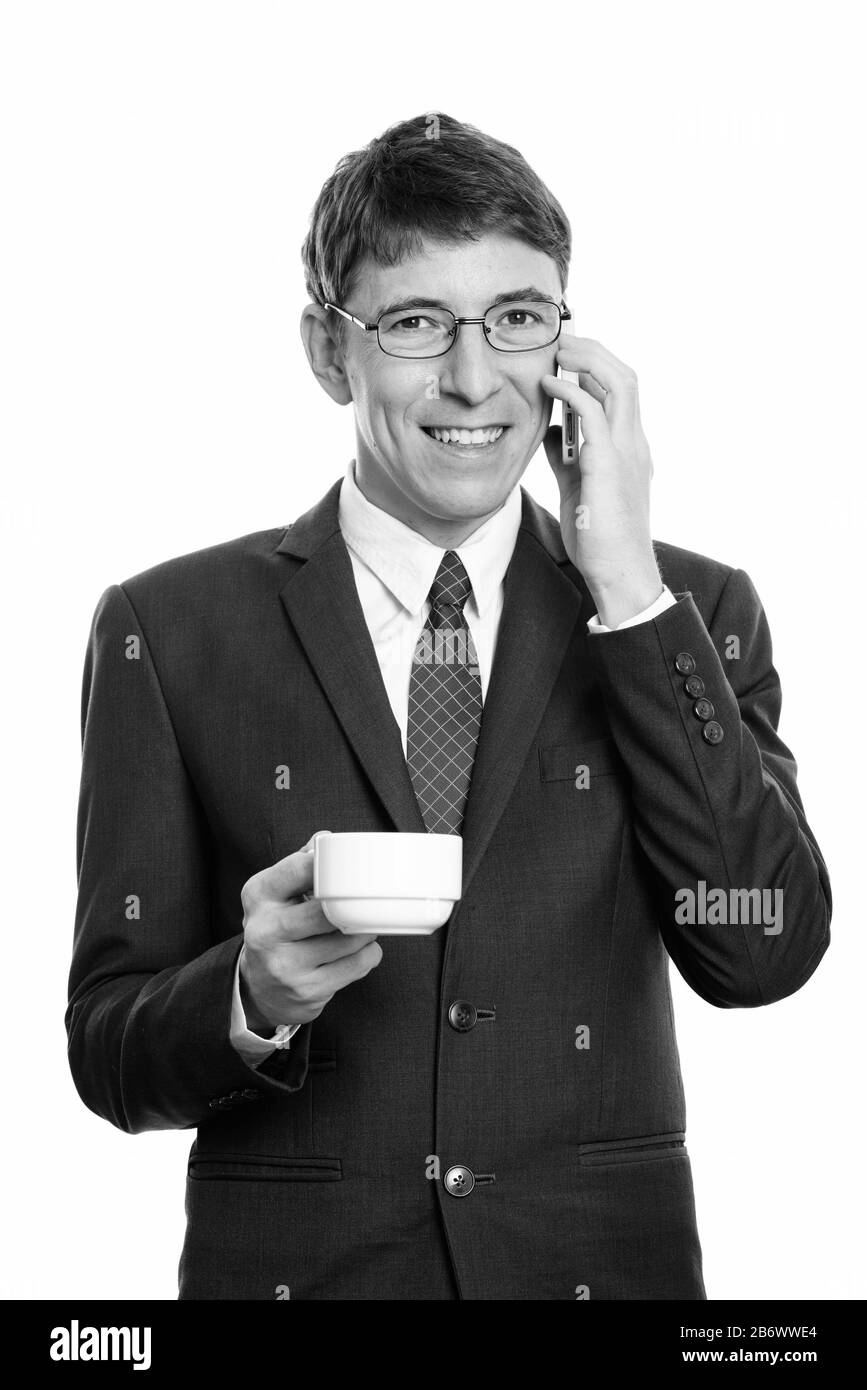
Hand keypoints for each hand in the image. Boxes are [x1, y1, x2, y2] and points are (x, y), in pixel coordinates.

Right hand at [238, 834, 382, 1028]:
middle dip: (354, 903)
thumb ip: (301, 864)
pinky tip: (358, 950)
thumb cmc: (277, 928)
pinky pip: (358, 964)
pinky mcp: (307, 990)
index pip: (299, 868)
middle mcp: (266, 930)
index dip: (329, 865)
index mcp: (259, 895)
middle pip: (328, 909)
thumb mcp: (277, 892)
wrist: (258, 987)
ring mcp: (286, 965)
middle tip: (366, 899)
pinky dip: (368, 953)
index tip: (349, 864)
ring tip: (360, 925)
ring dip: (365, 930)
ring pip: (350, 939)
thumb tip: (328, 840)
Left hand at [540, 338, 661, 627]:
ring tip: (556, 350)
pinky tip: (547, 385)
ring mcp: (627, 451)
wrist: (619, 573)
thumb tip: (550, 431)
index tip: (566, 354)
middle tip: (560, 341)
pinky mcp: (610, 465)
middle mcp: (634, 442)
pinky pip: (594, 414)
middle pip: (625, 375)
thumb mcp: (577, 486)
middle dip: (593, 350)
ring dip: (586, 360)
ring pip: (618, 383)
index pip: (621, 390)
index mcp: (629, 447)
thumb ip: (567, 456)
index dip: (596, 365)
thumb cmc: (599, 537)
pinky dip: (571, 391)